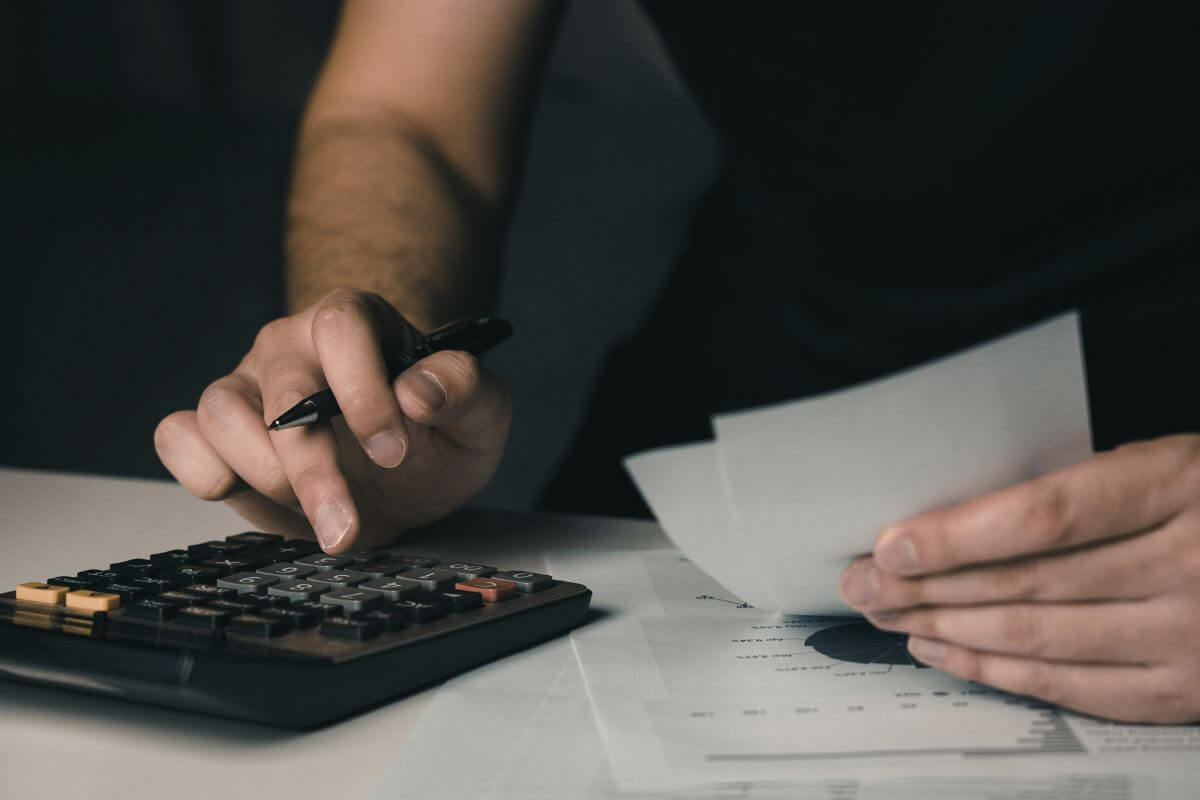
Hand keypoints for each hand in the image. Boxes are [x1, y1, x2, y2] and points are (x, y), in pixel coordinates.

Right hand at [154, 289, 511, 551]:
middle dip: (313, 467)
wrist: (400, 473)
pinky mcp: (214, 431)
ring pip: (221, 411)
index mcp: (356, 324)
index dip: (363, 391)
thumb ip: (464, 390)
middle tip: (346, 525)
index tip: (393, 451)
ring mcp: (247, 384)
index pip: (342, 328)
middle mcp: (292, 346)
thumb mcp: (480, 416)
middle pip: (281, 388)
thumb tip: (418, 390)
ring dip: (265, 478)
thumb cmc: (435, 433)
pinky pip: (178, 437)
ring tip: (315, 514)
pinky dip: (201, 471)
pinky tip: (245, 493)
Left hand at [838, 435, 1199, 722]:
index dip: (960, 535)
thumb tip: (957, 517)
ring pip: (1038, 639)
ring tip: (887, 613)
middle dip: (927, 586)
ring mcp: (1192, 639)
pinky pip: (1071, 688)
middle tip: (863, 582)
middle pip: (1028, 584)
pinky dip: (995, 672)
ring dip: (946, 629)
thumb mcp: (1168, 464)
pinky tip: (943, 652)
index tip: (892, 542)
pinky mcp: (1188, 692)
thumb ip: (1083, 488)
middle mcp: (1190, 567)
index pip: (1047, 517)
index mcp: (1180, 488)